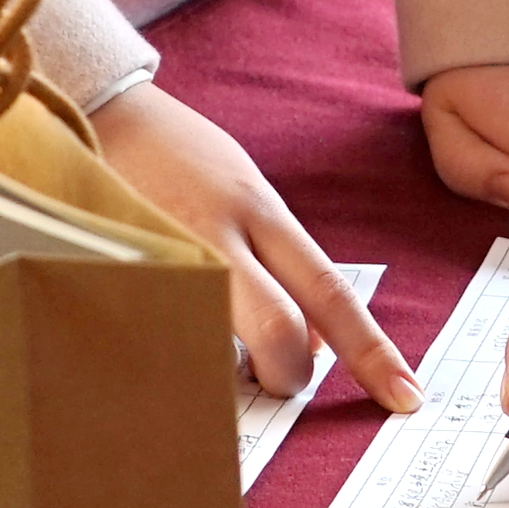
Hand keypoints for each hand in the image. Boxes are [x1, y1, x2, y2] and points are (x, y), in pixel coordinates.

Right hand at [92, 79, 415, 404]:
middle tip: (281, 383)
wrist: (103, 110)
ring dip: (226, 367)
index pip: (329, 293)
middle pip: (280, 329)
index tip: (406, 396)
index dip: (371, 351)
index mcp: (260, 213)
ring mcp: (168, 256)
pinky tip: (166, 332)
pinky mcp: (124, 273)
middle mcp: (220, 235)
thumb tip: (316, 345)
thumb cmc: (181, 162)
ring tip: (212, 354)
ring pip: (219, 343)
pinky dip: (178, 350)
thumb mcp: (247, 197)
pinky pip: (165, 335)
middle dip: (289, 375)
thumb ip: (281, 265)